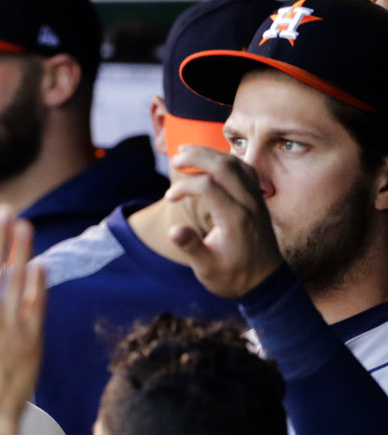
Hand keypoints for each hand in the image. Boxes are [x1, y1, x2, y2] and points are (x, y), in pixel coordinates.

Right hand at [165, 144, 282, 297]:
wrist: (266, 283)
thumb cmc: (233, 277)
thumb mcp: (207, 269)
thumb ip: (192, 247)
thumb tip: (173, 231)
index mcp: (235, 219)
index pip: (208, 186)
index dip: (184, 186)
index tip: (169, 197)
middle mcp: (248, 203)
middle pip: (224, 165)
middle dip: (197, 157)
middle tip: (175, 157)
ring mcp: (256, 199)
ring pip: (236, 163)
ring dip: (211, 153)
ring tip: (187, 151)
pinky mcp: (258, 199)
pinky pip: (244, 169)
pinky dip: (226, 159)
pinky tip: (212, 160)